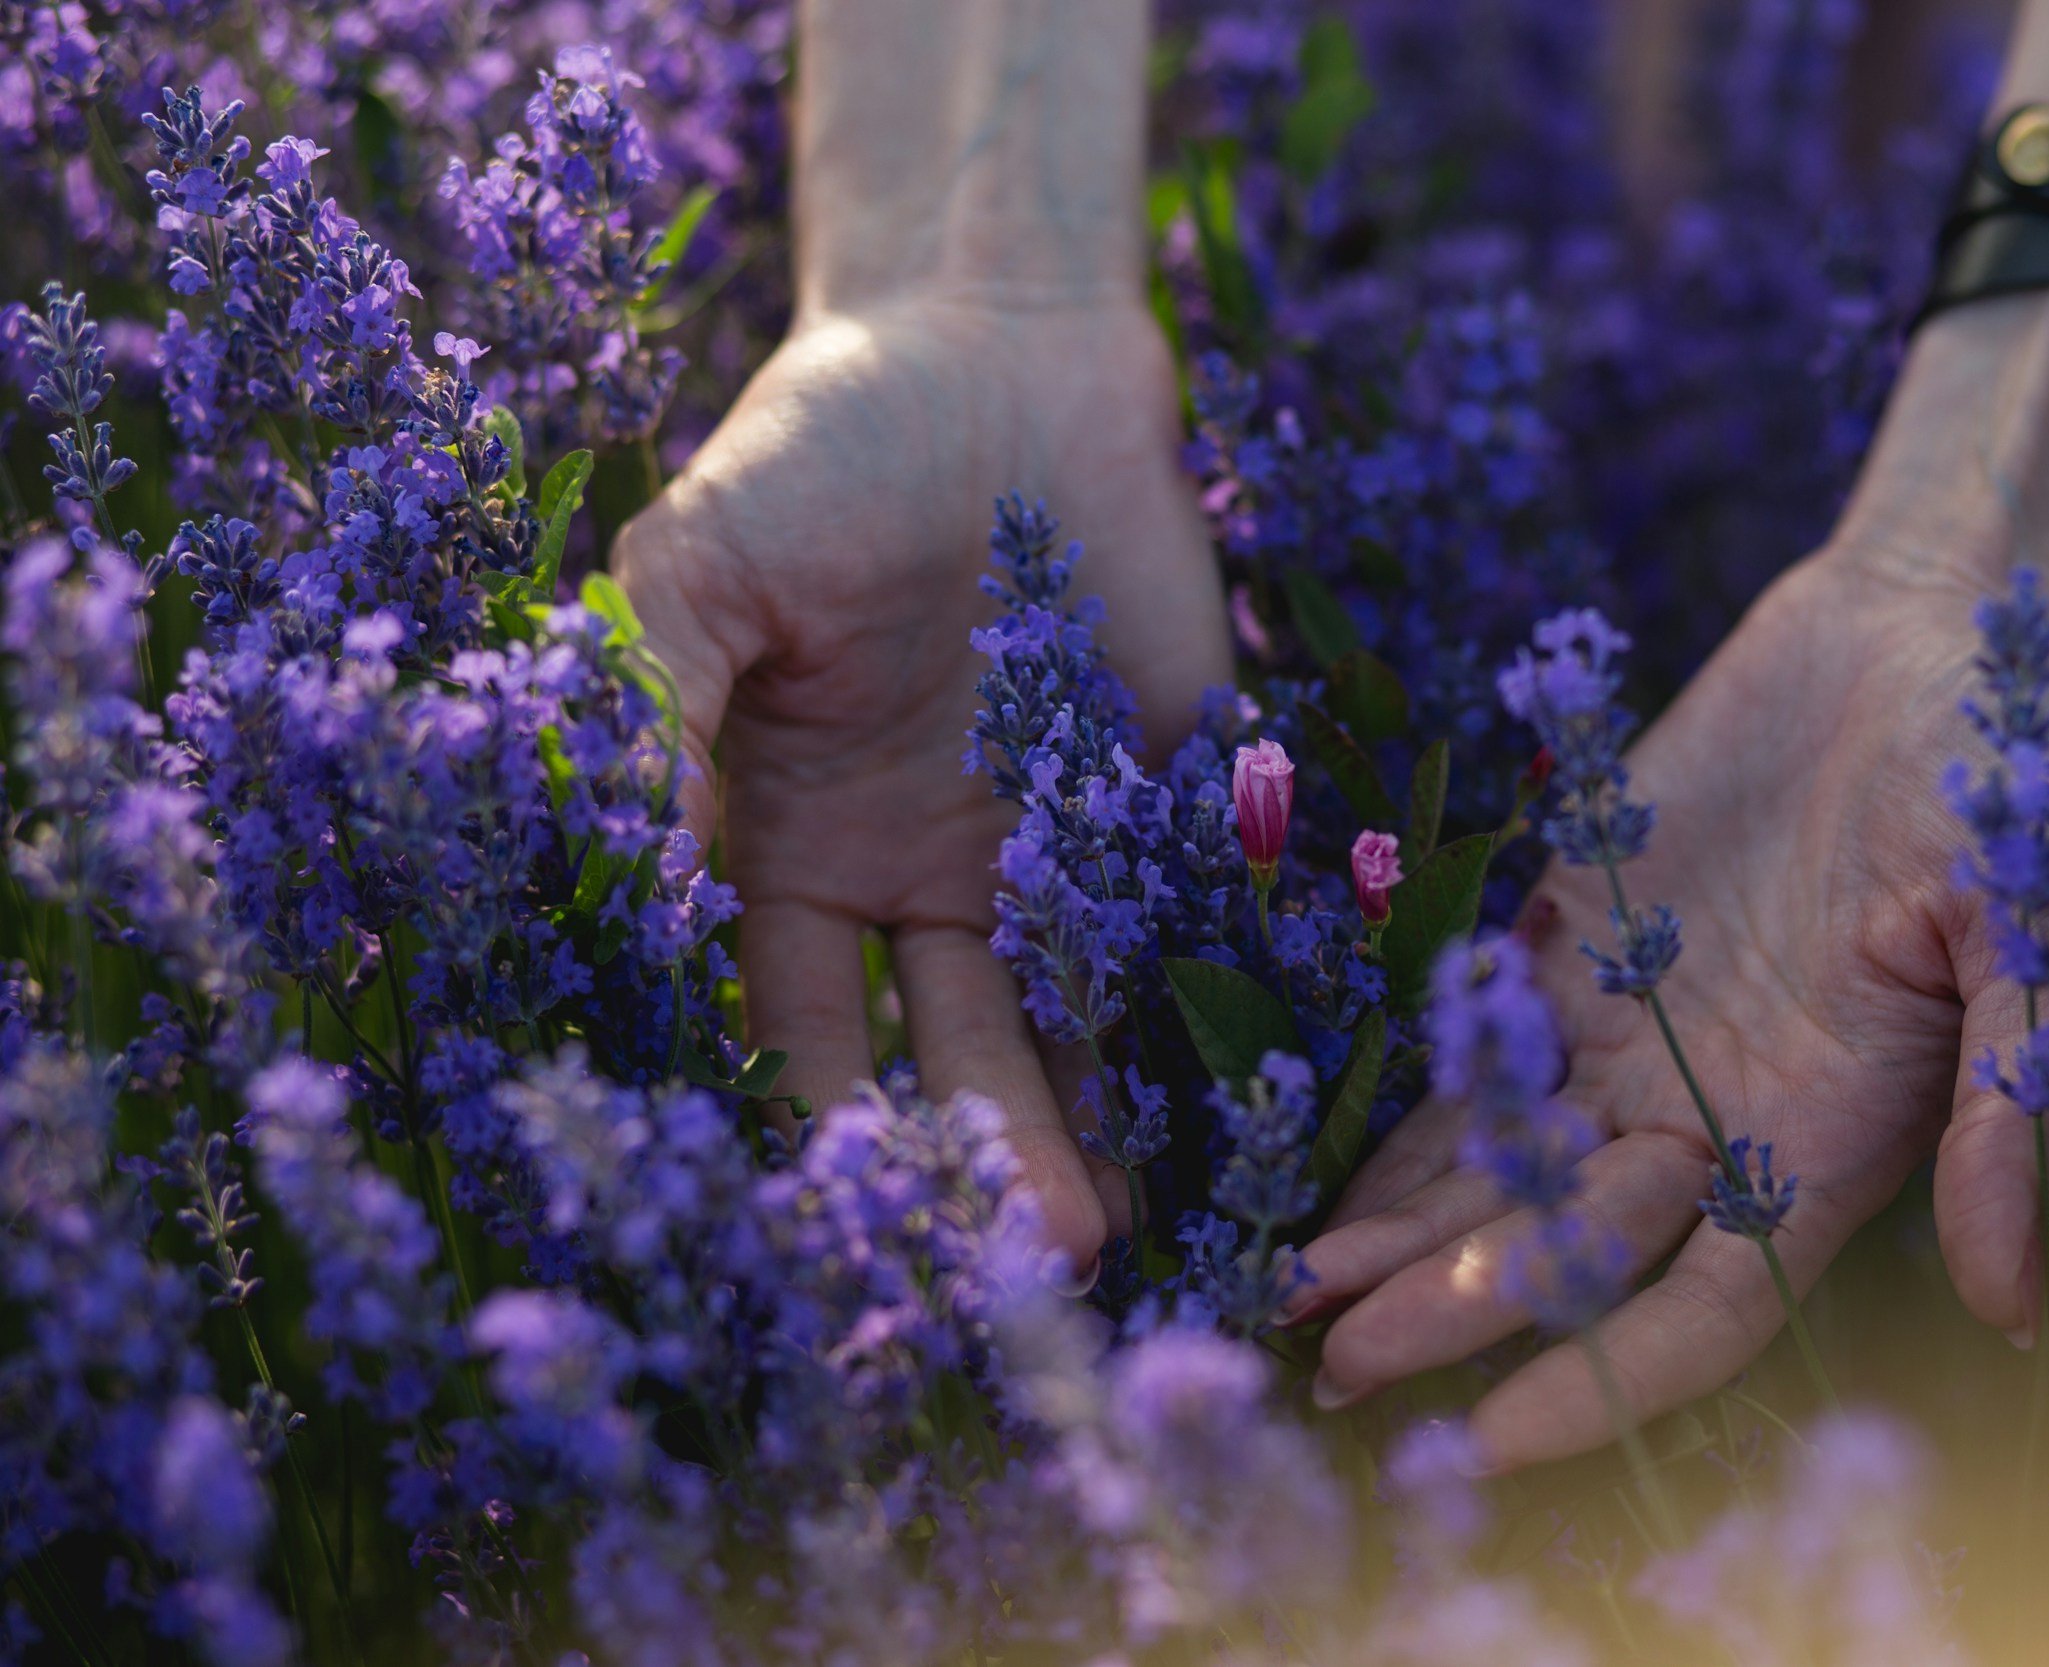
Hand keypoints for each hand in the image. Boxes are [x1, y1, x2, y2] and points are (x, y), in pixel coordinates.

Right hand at [613, 295, 1227, 1274]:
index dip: (823, 1115)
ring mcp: (1053, 843)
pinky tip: (1234, 1098)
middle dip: (983, 1152)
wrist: (997, 348)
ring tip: (1120, 1231)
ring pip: (1074, 1013)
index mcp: (795, 845)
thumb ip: (670, 695)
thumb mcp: (710, 559)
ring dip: (1096, 1117)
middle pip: (950, 1047)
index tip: (853, 1218)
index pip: (803, 1020)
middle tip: (1024, 1257)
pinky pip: (1190, 914)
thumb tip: (638, 847)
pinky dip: (1212, 998)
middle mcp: (922, 873)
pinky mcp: (1166, 792)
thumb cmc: (824, 443)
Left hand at [1297, 544, 2048, 1471]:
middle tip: (1334, 1367)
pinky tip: (1321, 1191)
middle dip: (1457, 1312)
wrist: (1911, 629)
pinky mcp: (1574, 953)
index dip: (1602, 1380)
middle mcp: (1717, 1118)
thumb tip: (2012, 1303)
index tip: (1483, 1440)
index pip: (1705, 1311)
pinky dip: (1402, 1131)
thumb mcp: (2045, 929)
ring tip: (1286, 1297)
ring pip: (1505, 1173)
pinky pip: (1475, 1063)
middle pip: (1574, 1251)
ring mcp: (1635, 1040)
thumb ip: (2017, 1108)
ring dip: (1402, 1242)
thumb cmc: (2009, 775)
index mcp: (1831, 1143)